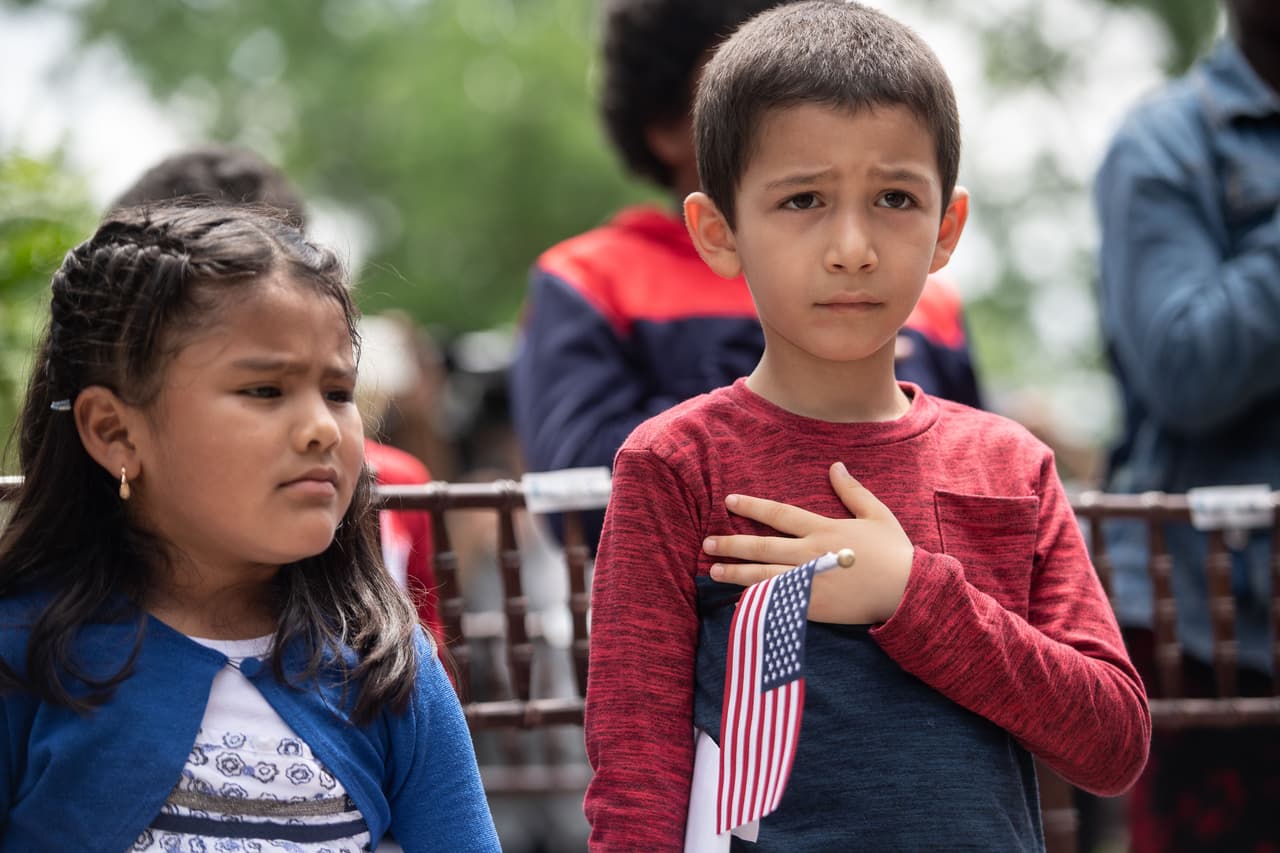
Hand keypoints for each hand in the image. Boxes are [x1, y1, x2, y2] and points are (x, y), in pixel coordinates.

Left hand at [703, 462, 913, 623]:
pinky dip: (756, 600)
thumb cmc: (895, 552)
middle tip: (707, 542)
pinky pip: (779, 602)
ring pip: (764, 575)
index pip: (779, 514)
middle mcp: (811, 554)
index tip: (729, 502)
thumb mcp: (877, 514)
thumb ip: (853, 491)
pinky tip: (738, 600)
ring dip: (735, 572)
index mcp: (824, 529)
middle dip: (732, 543)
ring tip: (712, 570)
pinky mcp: (814, 607)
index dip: (752, 507)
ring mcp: (810, 582)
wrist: (909, 592)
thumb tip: (836, 466)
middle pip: (762, 546)